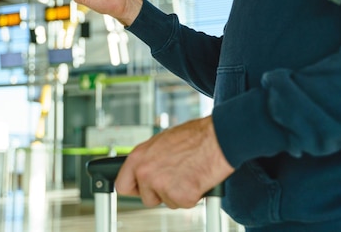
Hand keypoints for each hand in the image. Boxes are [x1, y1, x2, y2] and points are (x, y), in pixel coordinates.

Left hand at [115, 116, 234, 208]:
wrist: (218, 138)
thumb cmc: (194, 136)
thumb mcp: (162, 141)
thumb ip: (149, 158)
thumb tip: (146, 169)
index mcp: (138, 157)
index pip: (122, 185)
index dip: (135, 188)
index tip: (142, 189)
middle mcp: (146, 172)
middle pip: (147, 198)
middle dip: (160, 193)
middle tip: (175, 178)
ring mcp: (162, 185)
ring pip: (167, 202)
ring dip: (178, 193)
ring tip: (189, 172)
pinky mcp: (181, 196)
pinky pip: (184, 203)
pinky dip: (193, 195)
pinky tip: (197, 178)